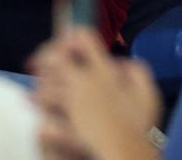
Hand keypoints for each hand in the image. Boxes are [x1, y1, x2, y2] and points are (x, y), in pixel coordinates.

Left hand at [32, 28, 161, 159]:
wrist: (125, 149)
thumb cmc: (138, 125)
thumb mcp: (148, 94)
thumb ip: (138, 71)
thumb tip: (122, 63)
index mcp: (103, 70)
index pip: (84, 38)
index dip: (74, 34)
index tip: (70, 39)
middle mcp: (84, 80)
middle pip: (57, 54)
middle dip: (47, 52)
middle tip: (42, 57)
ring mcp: (72, 97)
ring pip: (46, 77)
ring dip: (40, 76)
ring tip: (38, 75)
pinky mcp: (63, 114)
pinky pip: (44, 100)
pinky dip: (37, 97)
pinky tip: (32, 98)